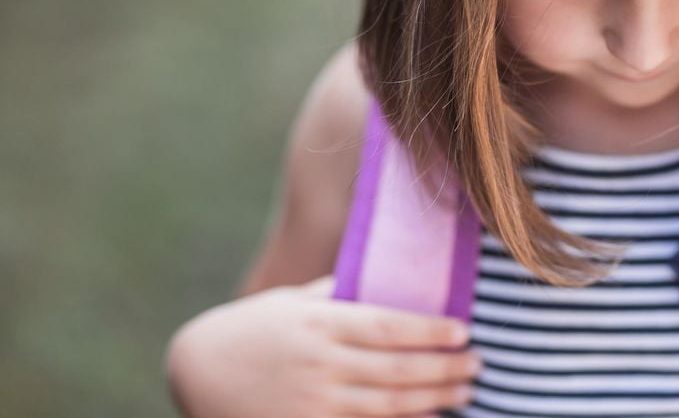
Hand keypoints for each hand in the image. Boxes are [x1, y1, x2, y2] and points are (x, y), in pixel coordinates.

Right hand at [165, 275, 480, 416]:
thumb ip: (339, 294)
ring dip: (434, 398)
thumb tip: (389, 277)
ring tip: (466, 390)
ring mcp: (312, 401)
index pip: (387, 326)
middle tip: (478, 363)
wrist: (197, 370)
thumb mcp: (292, 302)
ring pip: (388, 404)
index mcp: (319, 322)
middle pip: (397, 368)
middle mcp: (319, 362)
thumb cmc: (253, 329)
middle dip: (445, 368)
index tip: (463, 330)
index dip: (430, 331)